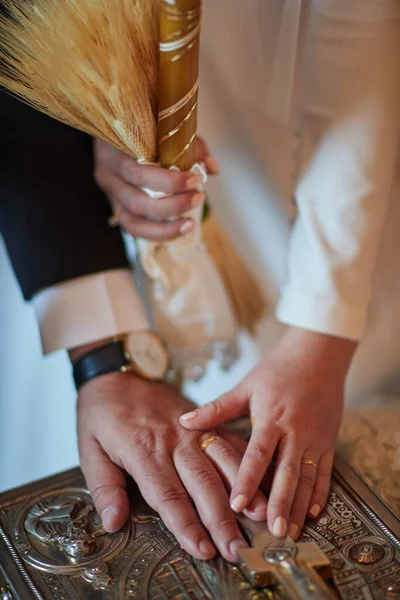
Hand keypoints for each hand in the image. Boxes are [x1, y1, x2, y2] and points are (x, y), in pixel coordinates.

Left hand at [76, 370, 267, 561]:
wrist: (118, 373)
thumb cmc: (102, 413)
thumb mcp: (88, 449)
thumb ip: (104, 487)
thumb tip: (114, 522)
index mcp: (142, 450)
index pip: (168, 496)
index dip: (187, 526)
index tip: (203, 550)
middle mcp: (172, 440)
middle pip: (202, 484)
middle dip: (221, 520)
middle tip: (237, 548)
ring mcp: (191, 429)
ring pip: (223, 461)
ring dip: (244, 490)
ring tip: (261, 516)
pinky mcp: (201, 420)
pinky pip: (228, 440)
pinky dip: (246, 460)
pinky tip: (262, 476)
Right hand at [93, 137, 218, 240]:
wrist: (116, 127)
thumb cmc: (144, 127)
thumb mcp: (165, 128)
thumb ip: (190, 146)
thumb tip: (212, 169)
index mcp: (113, 151)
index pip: (139, 173)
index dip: (169, 182)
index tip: (196, 180)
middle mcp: (107, 175)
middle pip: (137, 201)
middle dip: (172, 205)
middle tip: (198, 197)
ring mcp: (110, 195)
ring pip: (132, 222)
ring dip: (165, 227)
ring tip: (190, 223)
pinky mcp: (116, 209)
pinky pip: (134, 228)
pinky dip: (158, 232)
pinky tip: (179, 229)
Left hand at [180, 327, 356, 539]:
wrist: (318, 355)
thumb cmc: (278, 370)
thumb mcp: (246, 386)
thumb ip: (217, 408)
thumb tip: (184, 421)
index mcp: (271, 418)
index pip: (258, 454)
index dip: (247, 480)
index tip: (236, 504)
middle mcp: (295, 432)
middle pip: (287, 472)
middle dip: (280, 504)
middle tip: (272, 532)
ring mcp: (315, 438)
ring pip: (308, 478)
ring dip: (299, 507)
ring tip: (290, 533)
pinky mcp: (329, 441)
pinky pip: (325, 472)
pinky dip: (320, 494)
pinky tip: (313, 514)